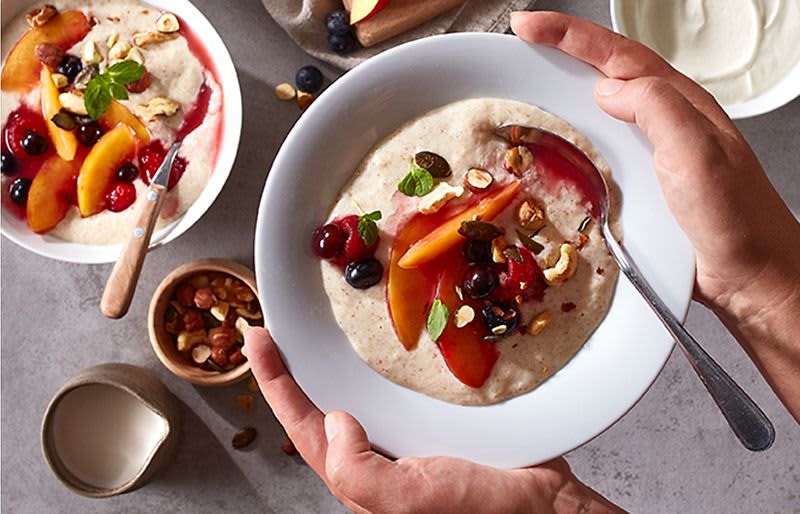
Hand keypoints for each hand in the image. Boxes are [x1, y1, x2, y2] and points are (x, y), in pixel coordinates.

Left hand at [243, 328, 621, 513]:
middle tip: (278, 326)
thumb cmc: (480, 512)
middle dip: (295, 366)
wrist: (545, 507)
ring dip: (337, 357)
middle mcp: (376, 454)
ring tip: (318, 323)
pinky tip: (387, 337)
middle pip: (323, 405)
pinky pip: (396, 385)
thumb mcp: (411, 501)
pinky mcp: (431, 419)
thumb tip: (334, 422)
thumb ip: (360, 472)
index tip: (258, 340)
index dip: (276, 382)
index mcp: (360, 476)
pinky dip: (382, 360)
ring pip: (359, 391)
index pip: (304, 427)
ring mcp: (403, 435)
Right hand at [510, 11, 799, 417]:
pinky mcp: (643, 180)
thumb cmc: (734, 217)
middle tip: (520, 43)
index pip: (618, 54)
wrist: (751, 274)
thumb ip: (656, 108)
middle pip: (608, 69)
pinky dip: (572, 132)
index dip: (570, 35)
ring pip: (601, 105)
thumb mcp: (698, 151)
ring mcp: (653, 149)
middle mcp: (665, 119)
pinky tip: (556, 141)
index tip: (528, 26)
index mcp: (679, 103)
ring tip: (528, 82)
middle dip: (562, 50)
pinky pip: (601, 142)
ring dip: (564, 88)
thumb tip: (608, 87)